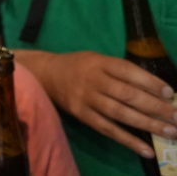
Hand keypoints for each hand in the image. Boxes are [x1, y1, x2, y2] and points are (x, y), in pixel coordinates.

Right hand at [35, 50, 176, 158]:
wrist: (46, 74)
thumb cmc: (79, 66)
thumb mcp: (98, 59)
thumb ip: (120, 71)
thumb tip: (154, 90)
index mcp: (99, 63)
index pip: (127, 71)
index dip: (149, 82)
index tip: (169, 93)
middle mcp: (93, 80)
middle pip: (126, 94)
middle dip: (155, 107)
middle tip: (176, 117)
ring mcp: (86, 99)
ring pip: (119, 113)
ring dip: (147, 124)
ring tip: (170, 132)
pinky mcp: (82, 115)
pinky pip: (107, 129)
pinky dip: (128, 141)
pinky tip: (146, 150)